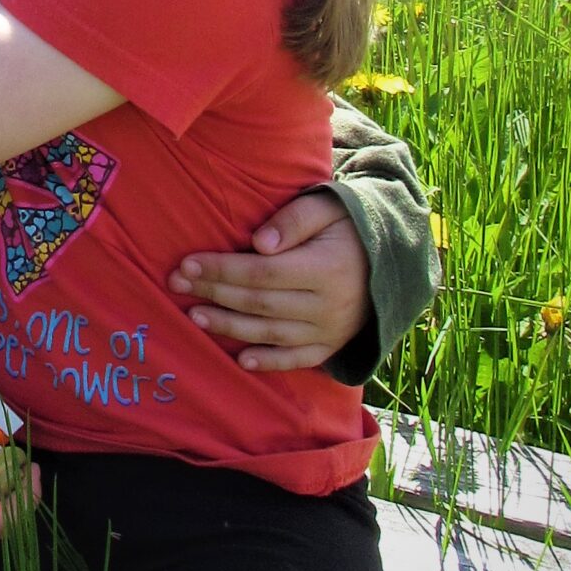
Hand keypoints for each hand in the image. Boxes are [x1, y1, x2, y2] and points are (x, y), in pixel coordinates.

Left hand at [169, 188, 369, 373]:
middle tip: (177, 284)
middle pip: (261, 303)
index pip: (263, 273)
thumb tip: (258, 245)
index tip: (187, 264)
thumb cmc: (349, 226)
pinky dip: (269, 362)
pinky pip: (298, 360)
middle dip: (215, 293)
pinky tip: (240, 360)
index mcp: (327, 268)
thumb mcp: (329, 208)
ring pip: (272, 334)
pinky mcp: (332, 346)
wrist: (394, 259)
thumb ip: (294, 220)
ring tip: (194, 316)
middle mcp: (329, 305)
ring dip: (230, 327)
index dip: (223, 270)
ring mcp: (331, 330)